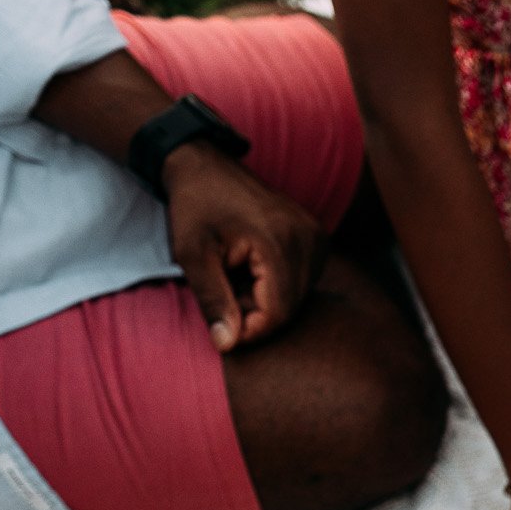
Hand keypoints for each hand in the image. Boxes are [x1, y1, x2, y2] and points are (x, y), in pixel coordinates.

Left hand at [163, 143, 323, 351]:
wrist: (205, 165)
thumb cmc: (194, 207)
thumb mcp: (192, 256)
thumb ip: (213, 300)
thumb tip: (227, 344)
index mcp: (279, 242)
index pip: (278, 311)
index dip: (251, 330)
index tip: (223, 331)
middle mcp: (307, 238)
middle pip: (291, 307)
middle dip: (257, 314)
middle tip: (225, 295)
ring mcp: (317, 235)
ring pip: (298, 296)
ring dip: (266, 300)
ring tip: (236, 277)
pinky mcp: (318, 236)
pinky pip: (304, 280)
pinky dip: (278, 286)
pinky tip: (253, 270)